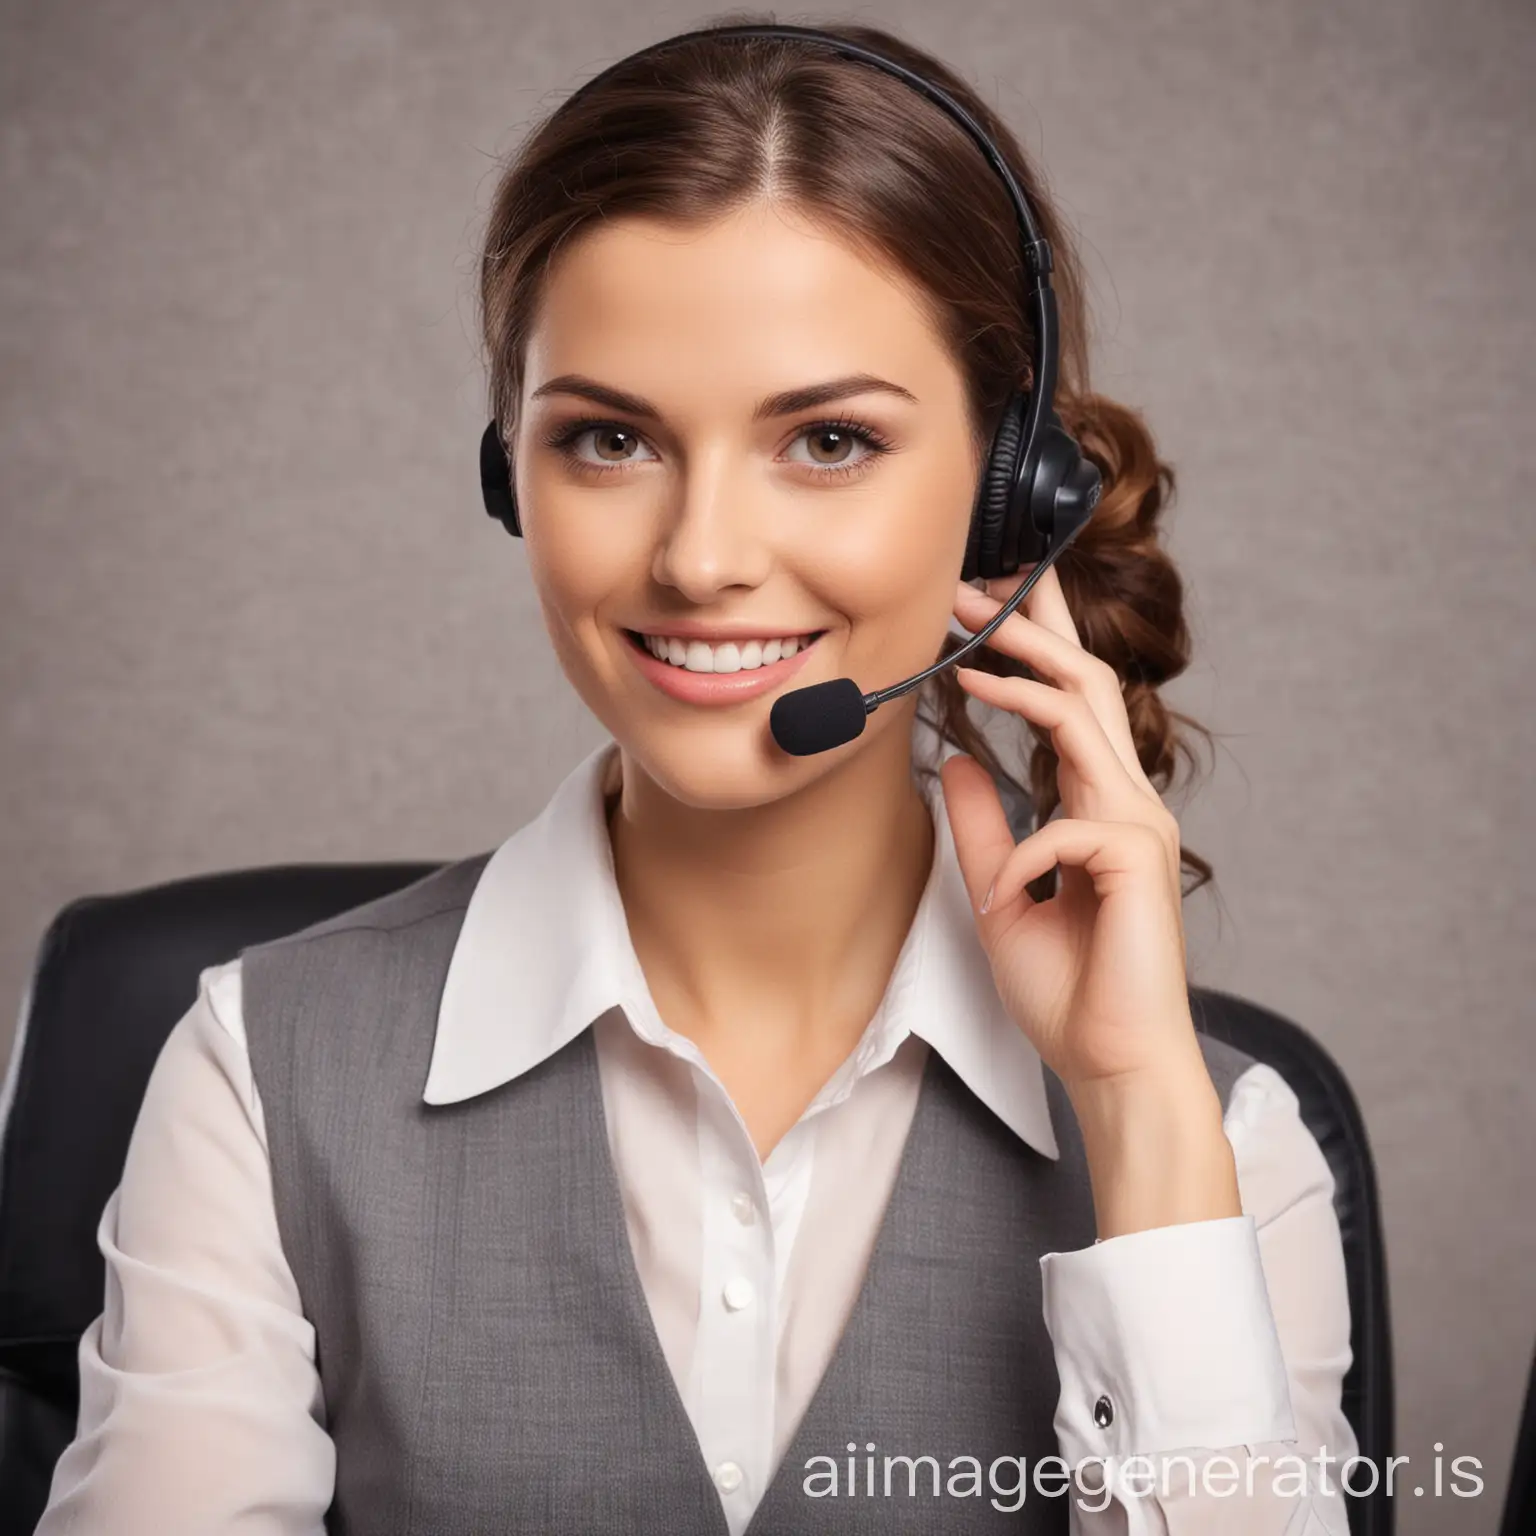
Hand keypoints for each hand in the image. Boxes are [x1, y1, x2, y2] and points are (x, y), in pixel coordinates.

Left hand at [941, 570, 1238, 1234]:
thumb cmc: (1067, 987)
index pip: (1071, 702)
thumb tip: (952, 760)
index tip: (980, 604)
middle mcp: (1125, 802)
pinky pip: (1067, 824)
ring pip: (1086, 716)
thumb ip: (982, 825)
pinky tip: (1006, 889)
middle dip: (1030, 627)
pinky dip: (1023, 847)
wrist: (1110, 1063)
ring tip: (965, 654)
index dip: (1032, 646)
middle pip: (1087, 682)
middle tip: (968, 587)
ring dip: (1023, 677)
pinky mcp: (1138, 863)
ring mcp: (1138, 827)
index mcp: (1097, 805)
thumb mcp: (999, 892)